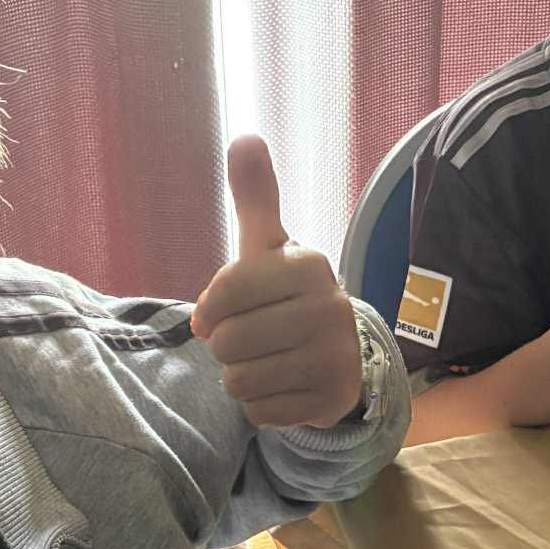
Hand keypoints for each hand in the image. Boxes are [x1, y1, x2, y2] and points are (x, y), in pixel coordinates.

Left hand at [191, 135, 362, 428]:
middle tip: (252, 339)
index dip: (210, 309)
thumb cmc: (286, 295)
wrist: (340, 353)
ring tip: (266, 361)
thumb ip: (256, 196)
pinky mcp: (331, 400)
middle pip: (229, 343)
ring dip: (240, 377)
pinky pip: (259, 412)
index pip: (226, 291)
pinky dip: (259, 405)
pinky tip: (281, 386)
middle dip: (227, 347)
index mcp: (309, 266)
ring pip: (239, 380)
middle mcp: (329, 309)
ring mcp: (334, 357)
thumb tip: (244, 136)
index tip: (216, 314)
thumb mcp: (270, 246)